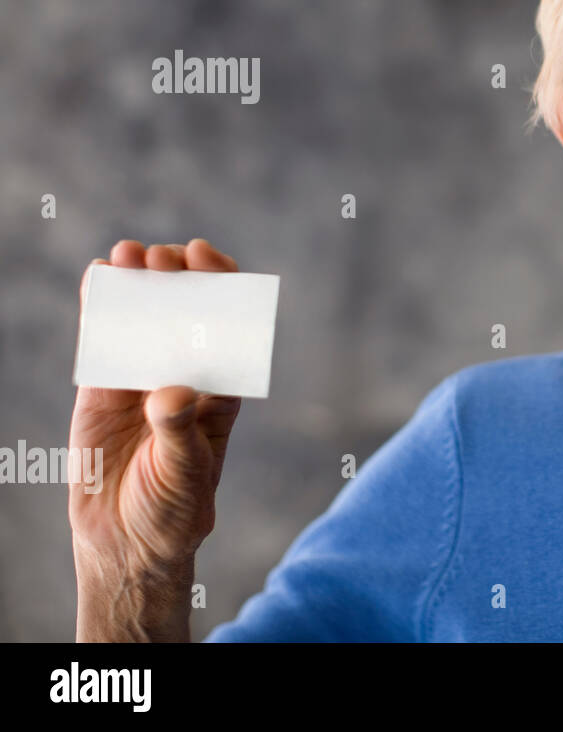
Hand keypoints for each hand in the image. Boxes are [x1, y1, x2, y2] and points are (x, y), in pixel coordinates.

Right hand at [69, 238, 242, 639]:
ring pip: (145, 321)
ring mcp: (143, 378)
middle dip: (179, 280)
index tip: (209, 260)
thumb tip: (171, 392)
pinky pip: (104, 342)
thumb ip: (179, 434)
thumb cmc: (173, 509)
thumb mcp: (185, 475)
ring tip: (129, 254)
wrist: (126, 541)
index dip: (222, 289)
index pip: (228, 328)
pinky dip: (102, 310)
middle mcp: (186, 375)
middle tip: (165, 256)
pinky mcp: (103, 390)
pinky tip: (100, 278)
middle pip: (187, 315)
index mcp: (220, 390)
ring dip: (140, 285)